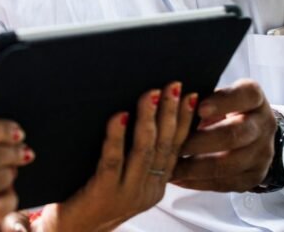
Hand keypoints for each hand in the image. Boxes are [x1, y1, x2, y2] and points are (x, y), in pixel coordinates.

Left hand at [37, 83, 196, 231]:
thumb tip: (136, 111)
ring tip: (151, 94)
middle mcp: (146, 190)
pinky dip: (116, 137)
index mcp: (154, 184)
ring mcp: (126, 193)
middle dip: (171, 112)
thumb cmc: (91, 198)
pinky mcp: (103, 193)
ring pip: (144, 151)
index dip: (185, 121)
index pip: (176, 147)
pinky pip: (113, 161)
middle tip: (174, 86)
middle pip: (164, 145)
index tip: (192, 96)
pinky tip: (119, 117)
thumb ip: (133, 153)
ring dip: (149, 119)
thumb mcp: (122, 177)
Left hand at [172, 79, 275, 191]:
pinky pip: (225, 183)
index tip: (198, 108)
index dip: (222, 102)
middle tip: (173, 145)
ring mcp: (263, 153)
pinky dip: (198, 182)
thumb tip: (171, 100)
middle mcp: (264, 124)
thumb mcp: (217, 94)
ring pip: (229, 164)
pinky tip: (178, 178)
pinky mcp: (254, 176)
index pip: (245, 95)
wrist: (252, 131)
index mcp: (254, 97)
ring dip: (195, 167)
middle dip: (200, 142)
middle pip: (235, 134)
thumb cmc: (224, 107)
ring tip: (170, 166)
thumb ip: (200, 96)